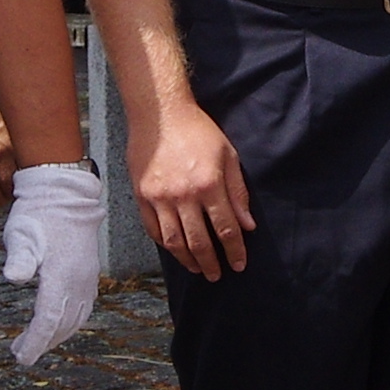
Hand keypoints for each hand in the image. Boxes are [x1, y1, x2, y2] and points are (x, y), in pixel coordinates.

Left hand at [0, 160, 102, 361]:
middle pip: (63, 324)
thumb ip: (19, 257)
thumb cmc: (39, 213)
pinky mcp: (89, 272)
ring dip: (57, 334)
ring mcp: (87, 277)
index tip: (22, 357)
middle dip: (43, 342)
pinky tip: (59, 322)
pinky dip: (70, 321)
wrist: (65, 193)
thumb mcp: (21, 233)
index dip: (36, 341)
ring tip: (37, 342)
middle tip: (22, 352)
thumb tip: (13, 276)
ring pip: (75, 318)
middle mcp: (79, 281)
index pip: (48, 318)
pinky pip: (83, 306)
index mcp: (61, 275)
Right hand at [134, 96, 252, 277]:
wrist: (160, 114)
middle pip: (200, 242)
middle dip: (211, 263)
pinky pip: (154, 230)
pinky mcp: (142, 196)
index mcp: (209, 185)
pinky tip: (175, 250)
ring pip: (174, 242)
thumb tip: (247, 226)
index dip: (235, 251)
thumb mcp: (228, 156)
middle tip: (217, 275)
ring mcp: (160, 197)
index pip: (226, 229)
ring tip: (198, 269)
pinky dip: (165, 245)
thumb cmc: (199, 132)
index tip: (239, 264)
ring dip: (187, 260)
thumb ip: (238, 193)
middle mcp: (184, 195)